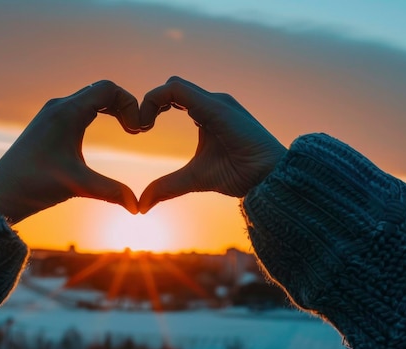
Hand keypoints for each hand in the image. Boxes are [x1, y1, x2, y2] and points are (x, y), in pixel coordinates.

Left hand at [0, 81, 140, 223]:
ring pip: (91, 98)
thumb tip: (138, 208)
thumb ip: (111, 192)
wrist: (1, 193)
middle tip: (137, 130)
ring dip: (112, 109)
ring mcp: (52, 113)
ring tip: (128, 129)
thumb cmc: (34, 185)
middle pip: (101, 90)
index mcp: (67, 112)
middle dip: (124, 106)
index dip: (129, 104)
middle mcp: (59, 106)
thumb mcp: (78, 185)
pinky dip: (99, 113)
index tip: (138, 130)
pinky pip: (80, 107)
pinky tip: (106, 131)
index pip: (108, 88)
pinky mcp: (48, 123)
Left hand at [138, 76, 286, 212]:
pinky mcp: (214, 105)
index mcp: (207, 114)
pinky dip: (157, 100)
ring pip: (173, 85)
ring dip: (151, 101)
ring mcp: (214, 102)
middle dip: (149, 103)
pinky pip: (177, 90)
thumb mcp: (193, 179)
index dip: (152, 109)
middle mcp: (210, 103)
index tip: (140, 130)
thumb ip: (168, 187)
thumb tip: (143, 206)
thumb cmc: (240, 175)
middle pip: (172, 87)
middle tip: (138, 128)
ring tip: (142, 126)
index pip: (173, 98)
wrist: (268, 177)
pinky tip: (150, 123)